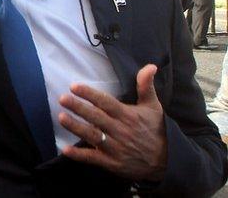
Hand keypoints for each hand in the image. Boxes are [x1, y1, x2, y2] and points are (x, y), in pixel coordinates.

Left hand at [58, 65, 166, 181]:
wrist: (167, 161)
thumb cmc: (156, 129)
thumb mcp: (153, 107)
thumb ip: (146, 86)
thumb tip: (151, 66)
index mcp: (128, 116)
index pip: (106, 103)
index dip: (90, 94)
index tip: (74, 86)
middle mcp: (121, 131)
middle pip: (97, 118)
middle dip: (79, 108)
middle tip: (62, 99)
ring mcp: (116, 148)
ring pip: (93, 136)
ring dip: (76, 127)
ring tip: (61, 117)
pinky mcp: (112, 163)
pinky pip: (94, 158)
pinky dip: (79, 155)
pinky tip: (66, 150)